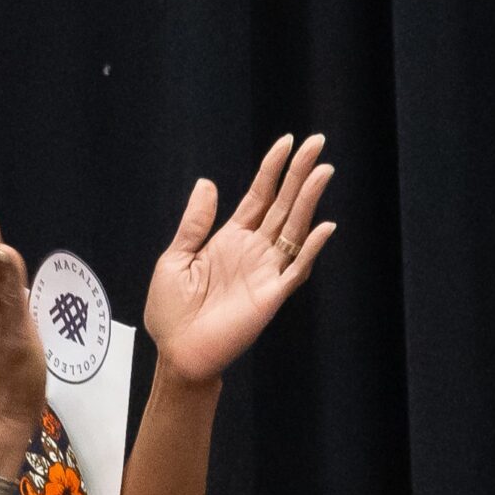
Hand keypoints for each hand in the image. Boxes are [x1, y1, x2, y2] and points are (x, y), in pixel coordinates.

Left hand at [144, 133, 336, 384]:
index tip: (286, 142)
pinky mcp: (271, 296)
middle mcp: (254, 250)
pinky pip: (296, 269)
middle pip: (283, 204)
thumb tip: (207, 183)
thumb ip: (195, 224)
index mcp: (231, 239)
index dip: (272, 169)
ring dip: (309, 200)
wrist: (176, 352)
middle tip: (317, 143)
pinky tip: (324, 226)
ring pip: (294, 229)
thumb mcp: (174, 258)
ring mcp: (265, 271)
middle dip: (299, 174)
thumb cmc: (171, 311)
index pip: (259, 197)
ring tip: (322, 171)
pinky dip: (311, 248)